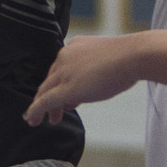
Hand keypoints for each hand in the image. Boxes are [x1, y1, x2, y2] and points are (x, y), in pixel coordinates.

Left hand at [24, 33, 141, 125]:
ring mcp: (64, 73)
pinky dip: (35, 111)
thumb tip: (84, 91)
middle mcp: (65, 57)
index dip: (60, 84)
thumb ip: (92, 72)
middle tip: (53, 113)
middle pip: (51, 80)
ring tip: (45, 119)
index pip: (61, 68)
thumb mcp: (106, 61)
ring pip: (46, 91)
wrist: (133, 56)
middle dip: (49, 97)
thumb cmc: (128, 58)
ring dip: (41, 106)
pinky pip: (45, 102)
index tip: (64, 98)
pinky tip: (33, 119)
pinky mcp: (66, 89)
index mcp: (74, 47)